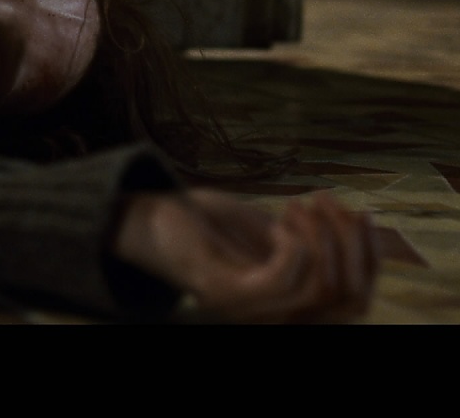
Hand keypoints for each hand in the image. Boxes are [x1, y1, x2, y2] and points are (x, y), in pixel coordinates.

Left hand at [112, 188, 380, 322]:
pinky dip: (294, 244)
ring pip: (320, 291)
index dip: (372, 260)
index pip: (355, 304)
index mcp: (288, 307)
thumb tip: (361, 225)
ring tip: (301, 202)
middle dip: (354, 245)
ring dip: (322, 236)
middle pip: (349, 302)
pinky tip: (279, 218)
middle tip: (331, 201)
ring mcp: (245, 310)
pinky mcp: (223, 292)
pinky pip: (283, 281)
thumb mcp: (270, 231)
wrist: (147, 219)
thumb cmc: (208, 225)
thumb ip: (310, 238)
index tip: (365, 213)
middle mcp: (270, 318)